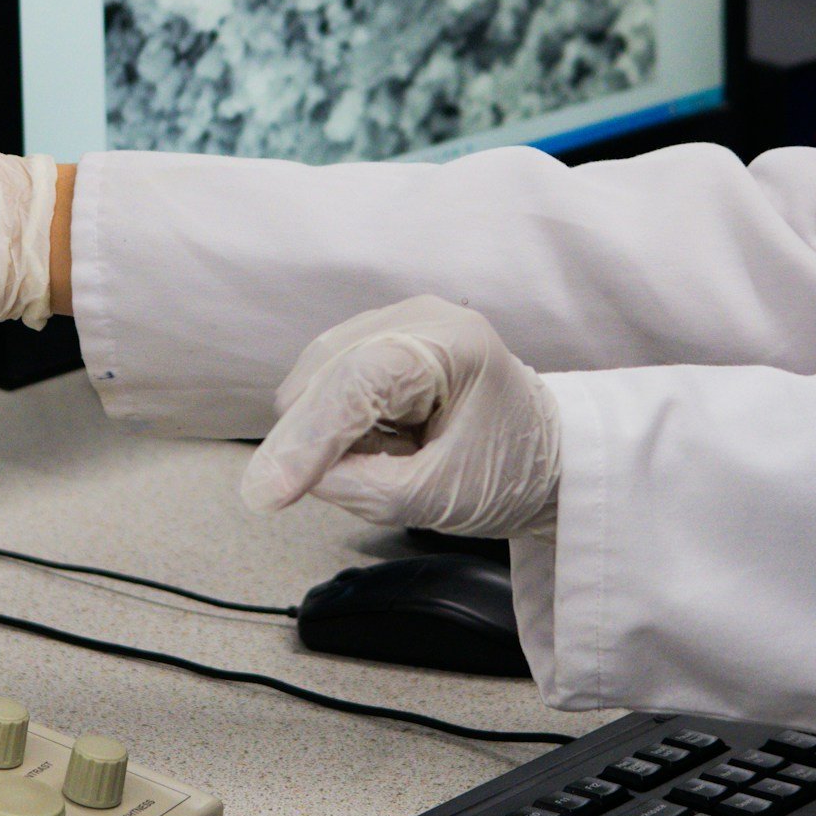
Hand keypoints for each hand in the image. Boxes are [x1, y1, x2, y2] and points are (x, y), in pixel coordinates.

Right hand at [240, 297, 560, 538]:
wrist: (546, 458)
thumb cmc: (508, 471)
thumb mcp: (438, 498)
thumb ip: (362, 488)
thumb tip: (297, 475)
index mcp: (454, 345)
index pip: (359, 380)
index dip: (308, 436)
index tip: (269, 491)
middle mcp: (422, 317)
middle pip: (328, 369)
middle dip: (306, 434)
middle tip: (284, 494)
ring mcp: (400, 322)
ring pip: (320, 372)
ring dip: (321, 427)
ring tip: (376, 461)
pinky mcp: (384, 340)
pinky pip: (329, 378)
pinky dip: (333, 419)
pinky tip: (372, 442)